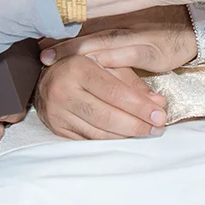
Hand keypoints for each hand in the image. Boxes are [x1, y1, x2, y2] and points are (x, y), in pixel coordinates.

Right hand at [34, 53, 168, 140]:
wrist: (44, 75)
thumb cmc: (83, 66)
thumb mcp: (108, 64)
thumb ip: (132, 83)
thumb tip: (157, 103)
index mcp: (77, 68)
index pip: (114, 92)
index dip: (139, 106)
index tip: (159, 115)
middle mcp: (63, 90)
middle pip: (106, 116)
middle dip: (136, 125)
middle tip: (157, 128)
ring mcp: (57, 112)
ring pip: (97, 132)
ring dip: (125, 135)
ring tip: (146, 132)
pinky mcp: (56, 127)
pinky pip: (87, 139)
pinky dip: (109, 140)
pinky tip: (125, 137)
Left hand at [39, 5, 198, 72]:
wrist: (196, 25)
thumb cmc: (162, 23)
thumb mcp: (134, 19)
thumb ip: (110, 25)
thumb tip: (82, 33)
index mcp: (117, 15)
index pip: (82, 20)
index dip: (59, 29)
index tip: (38, 37)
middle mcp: (123, 22)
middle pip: (84, 31)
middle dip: (59, 42)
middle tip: (36, 52)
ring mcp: (136, 36)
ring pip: (99, 42)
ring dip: (73, 51)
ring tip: (50, 59)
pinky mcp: (150, 50)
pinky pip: (125, 55)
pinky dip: (106, 60)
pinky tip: (89, 65)